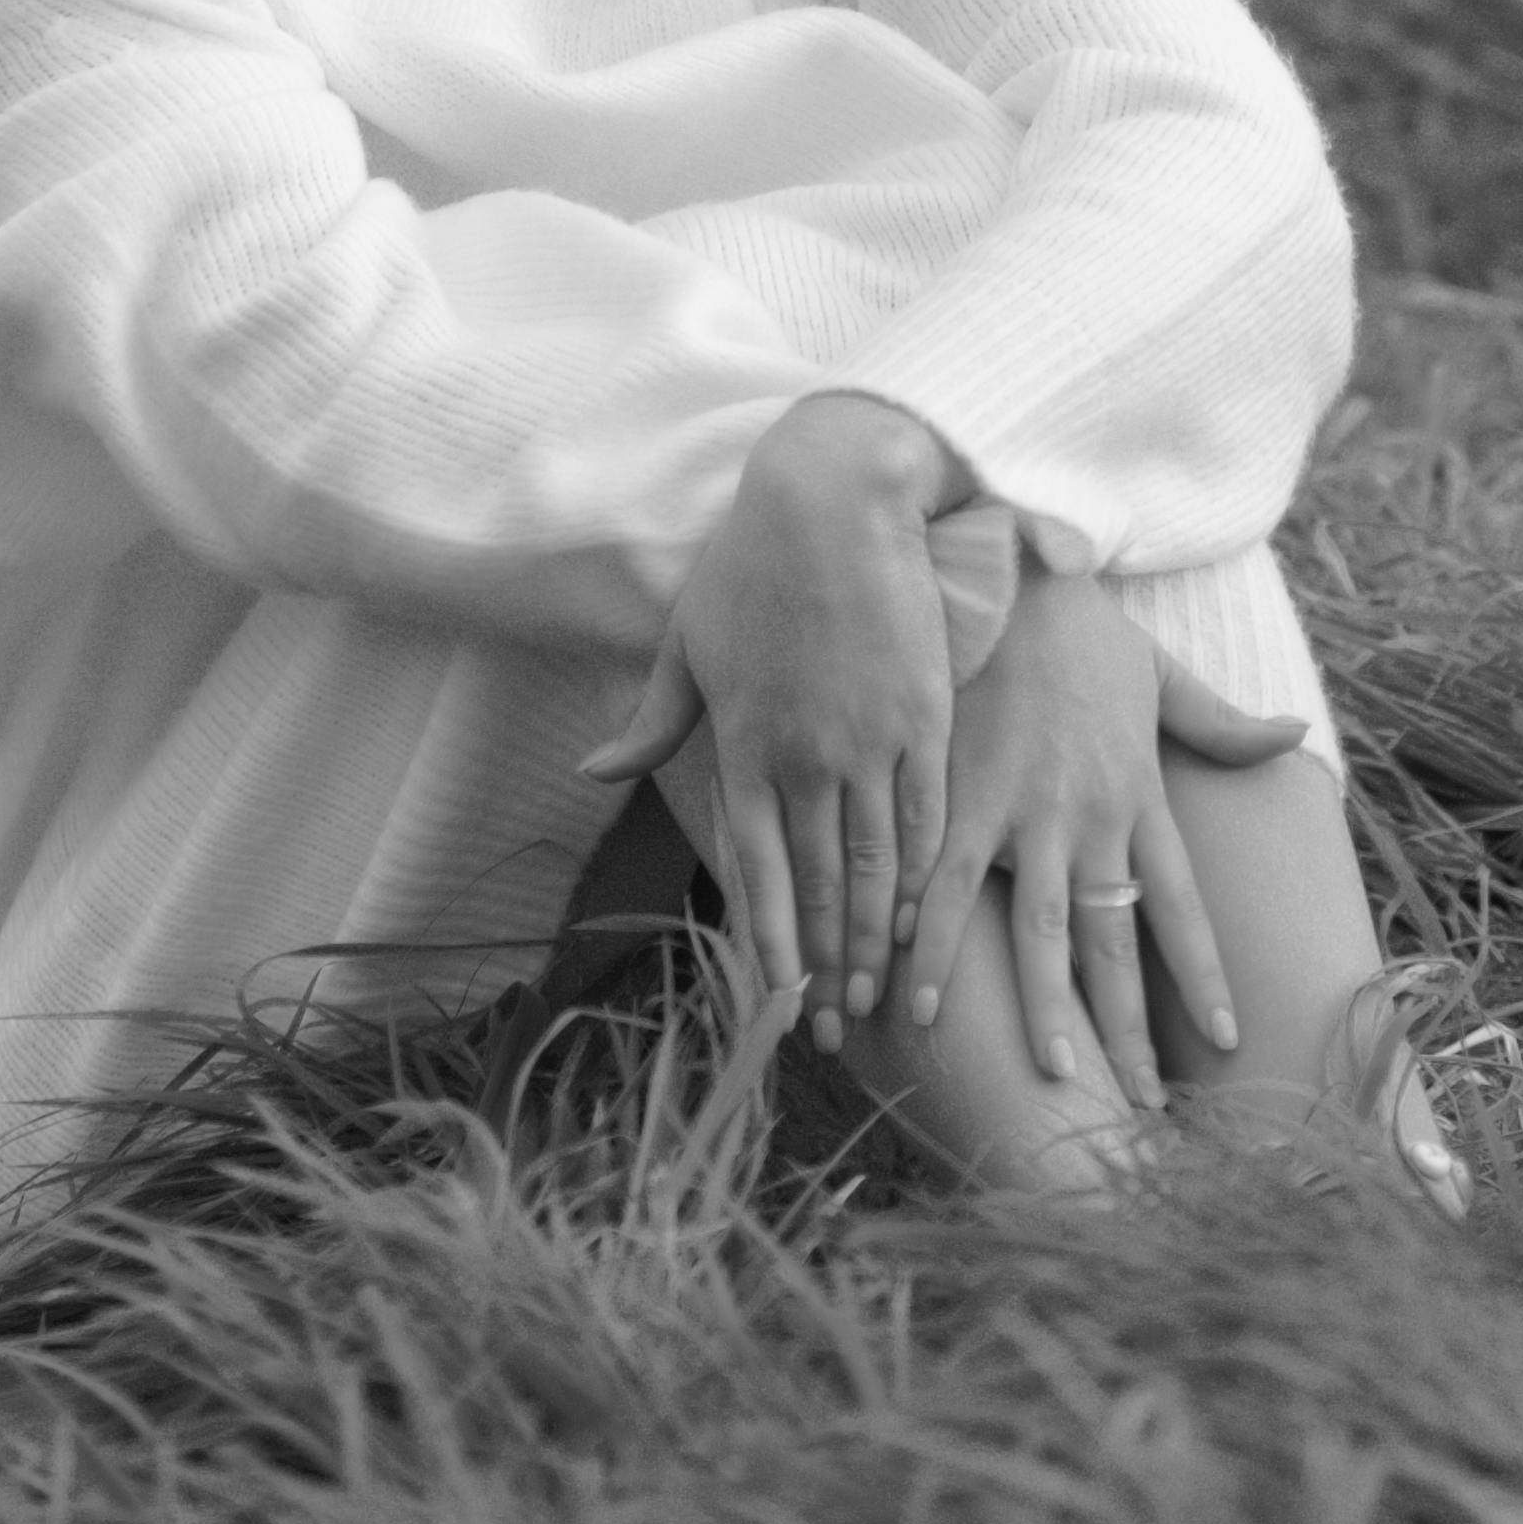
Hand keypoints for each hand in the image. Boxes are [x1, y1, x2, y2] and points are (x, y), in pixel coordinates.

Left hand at [577, 392, 965, 1048]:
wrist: (835, 499)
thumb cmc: (750, 565)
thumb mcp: (687, 643)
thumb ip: (652, 721)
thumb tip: (595, 773)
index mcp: (743, 747)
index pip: (756, 870)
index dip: (767, 940)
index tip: (773, 999)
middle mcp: (807, 756)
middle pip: (819, 882)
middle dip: (824, 962)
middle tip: (832, 1024)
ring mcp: (871, 739)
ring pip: (877, 862)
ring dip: (874, 935)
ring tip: (878, 993)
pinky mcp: (925, 715)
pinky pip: (927, 812)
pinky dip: (924, 871)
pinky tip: (922, 914)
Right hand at [892, 573, 1306, 1109]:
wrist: (1010, 562)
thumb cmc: (1081, 625)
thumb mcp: (1161, 674)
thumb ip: (1222, 722)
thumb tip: (1298, 732)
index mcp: (1139, 796)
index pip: (1182, 905)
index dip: (1205, 975)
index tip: (1229, 1040)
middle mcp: (1091, 815)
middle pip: (1116, 940)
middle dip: (1129, 1028)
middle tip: (1140, 1108)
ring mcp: (1025, 807)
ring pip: (1039, 927)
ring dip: (1044, 1007)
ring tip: (1051, 1078)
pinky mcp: (961, 790)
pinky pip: (943, 882)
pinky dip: (930, 942)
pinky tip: (914, 999)